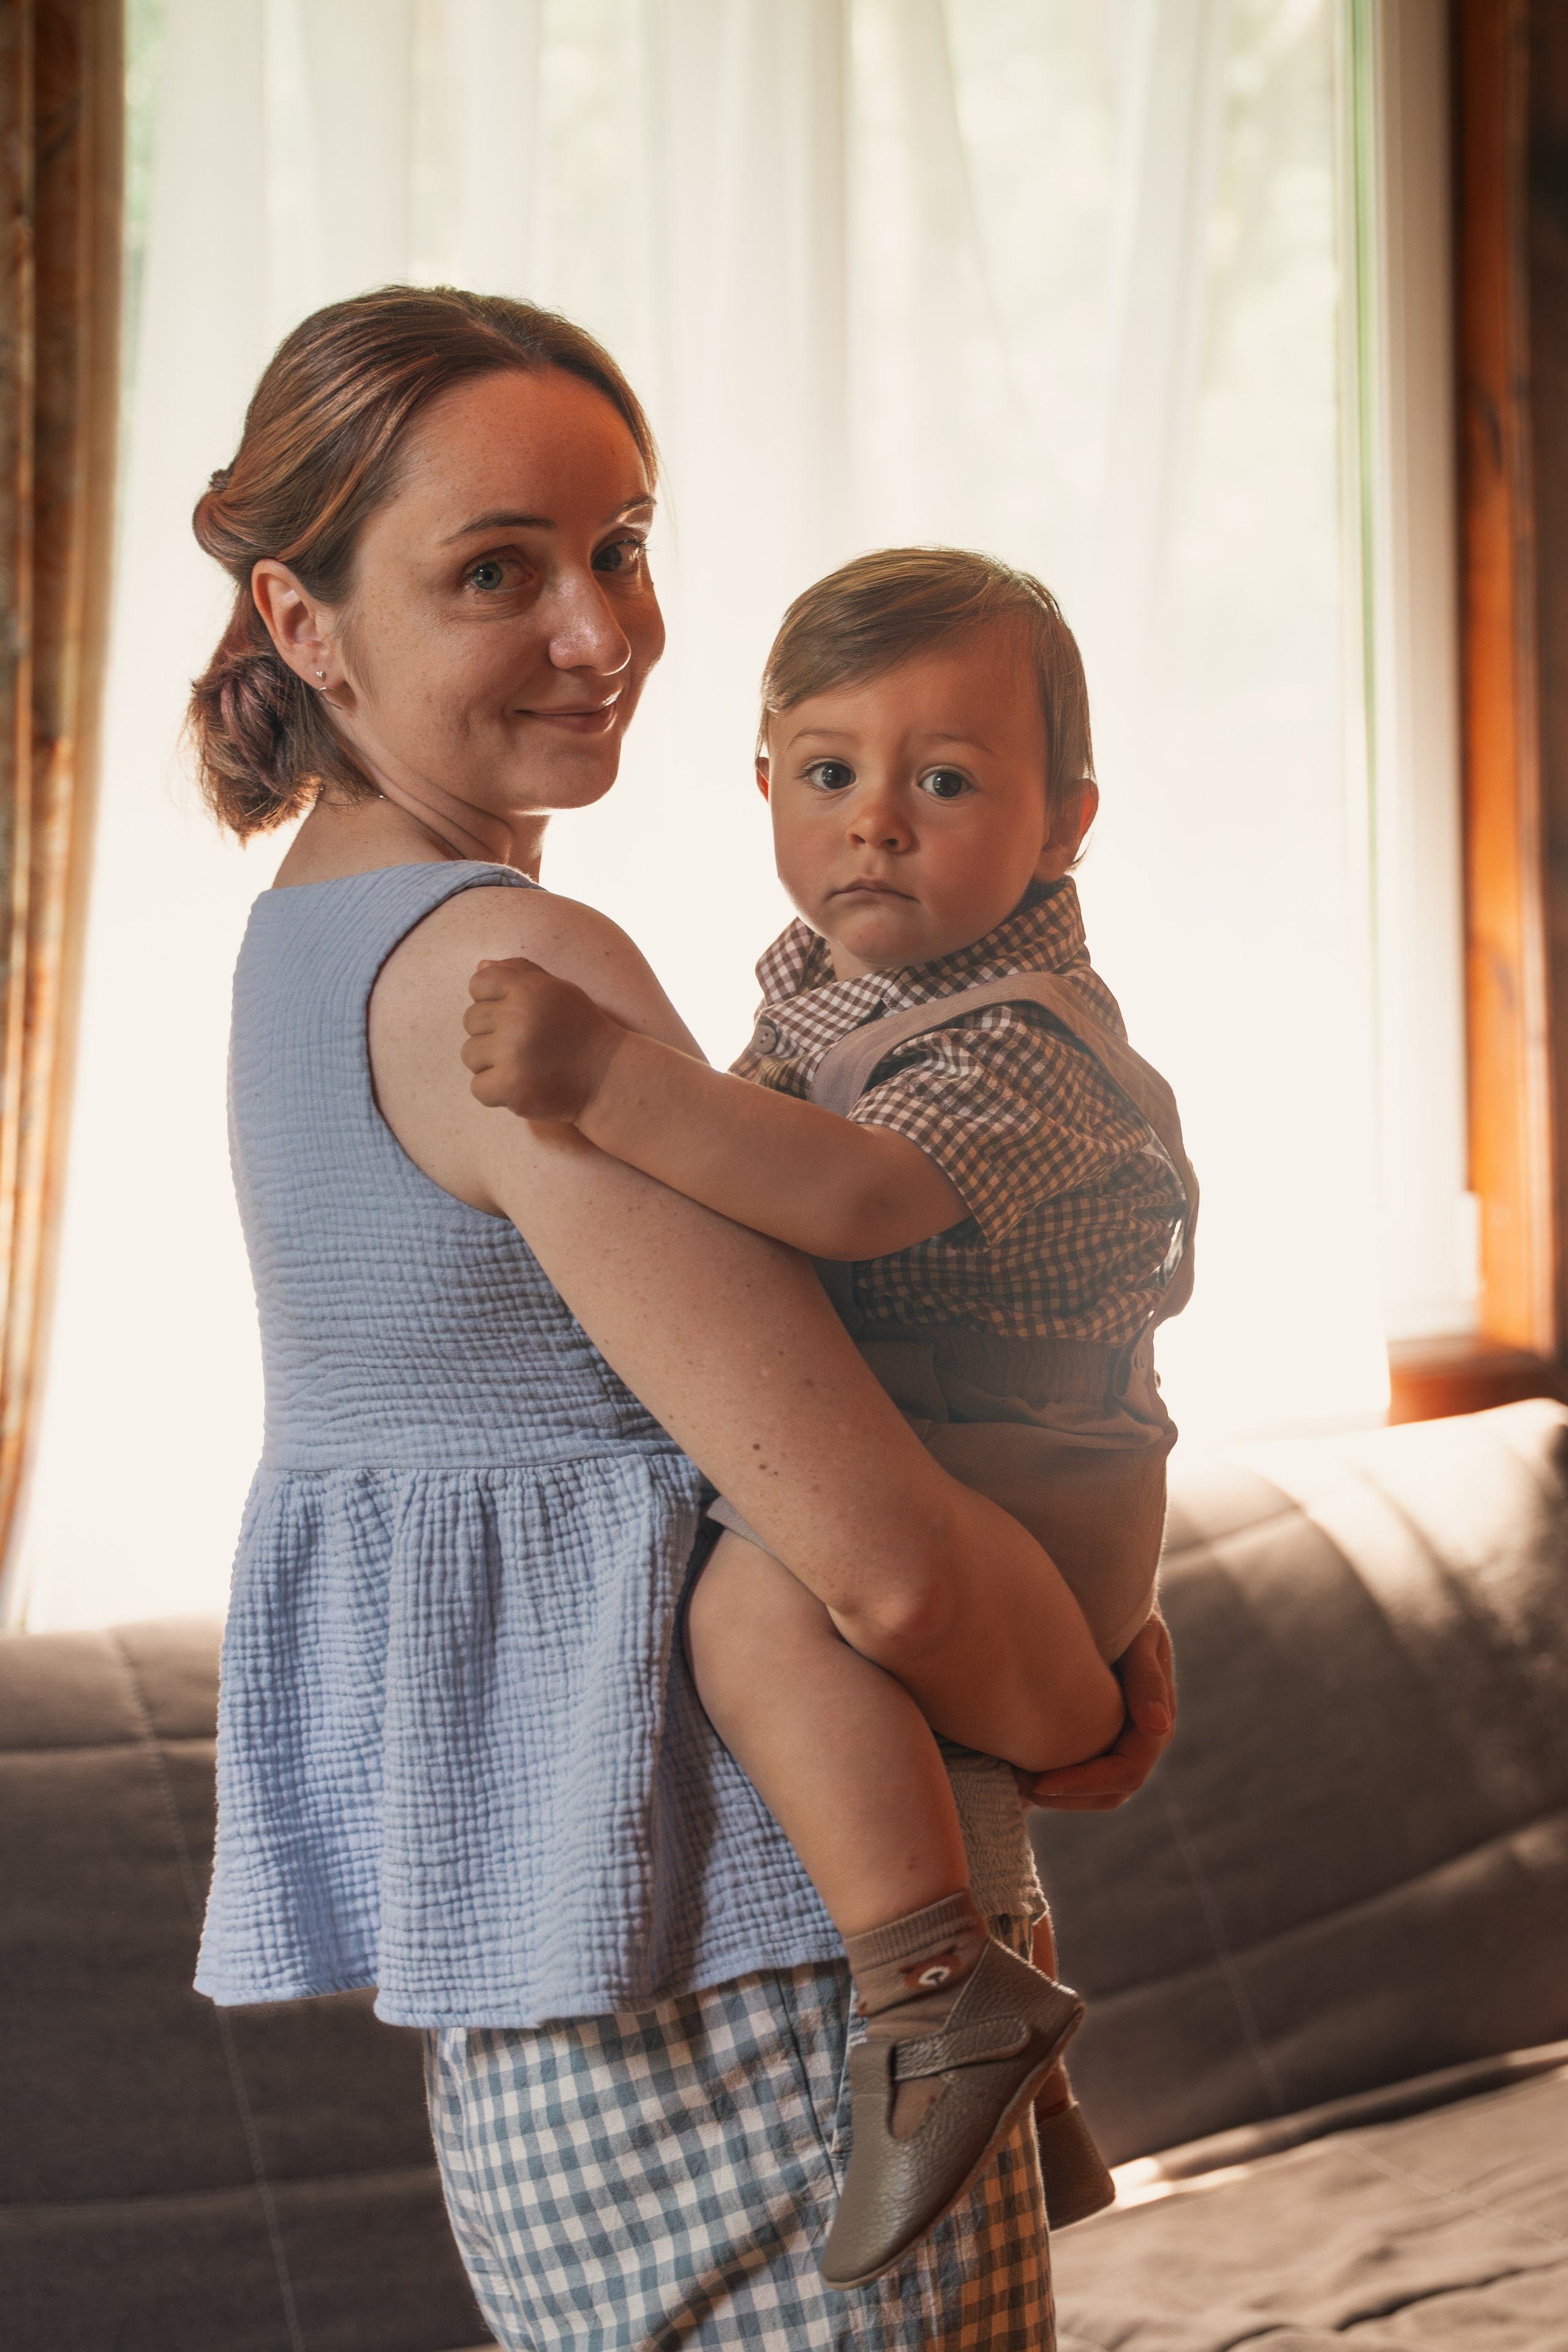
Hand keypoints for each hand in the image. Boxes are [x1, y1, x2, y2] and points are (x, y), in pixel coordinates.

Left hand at [461, 956, 624, 1122]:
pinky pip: (477, 1088)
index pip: (479, 984)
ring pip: (470, 1054)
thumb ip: (521, 973)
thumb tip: (481, 966)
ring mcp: (513, 1054)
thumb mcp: (558, 991)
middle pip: (471, 1020)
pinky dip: (495, 1092)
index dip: (492, 1000)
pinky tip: (521, 1086)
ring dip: (491, 1063)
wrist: (608, 1077)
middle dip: (492, 1033)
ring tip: (522, 1066)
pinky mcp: (511, 1088)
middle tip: (523, 1045)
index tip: (515, 1015)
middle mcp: (519, 1017)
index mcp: (529, 988)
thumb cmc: (580, 1031)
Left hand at [1015, 1611, 1174, 1813]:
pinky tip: (1020, 1769)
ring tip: (1015, 1782)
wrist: (1112, 1602)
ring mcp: (1125, 1741)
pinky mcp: (1103, 1737)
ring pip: (1099, 1793)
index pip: (1127, 1770)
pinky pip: (1085, 1775)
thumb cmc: (1123, 1613)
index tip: (1039, 1781)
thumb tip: (1158, 1726)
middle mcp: (1144, 1738)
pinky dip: (1058, 1781)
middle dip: (1066, 1796)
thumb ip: (1147, 1677)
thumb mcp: (1140, 1636)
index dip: (1085, 1782)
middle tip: (1017, 1786)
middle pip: (1112, 1792)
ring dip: (1060, 1797)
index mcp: (1156, 1720)